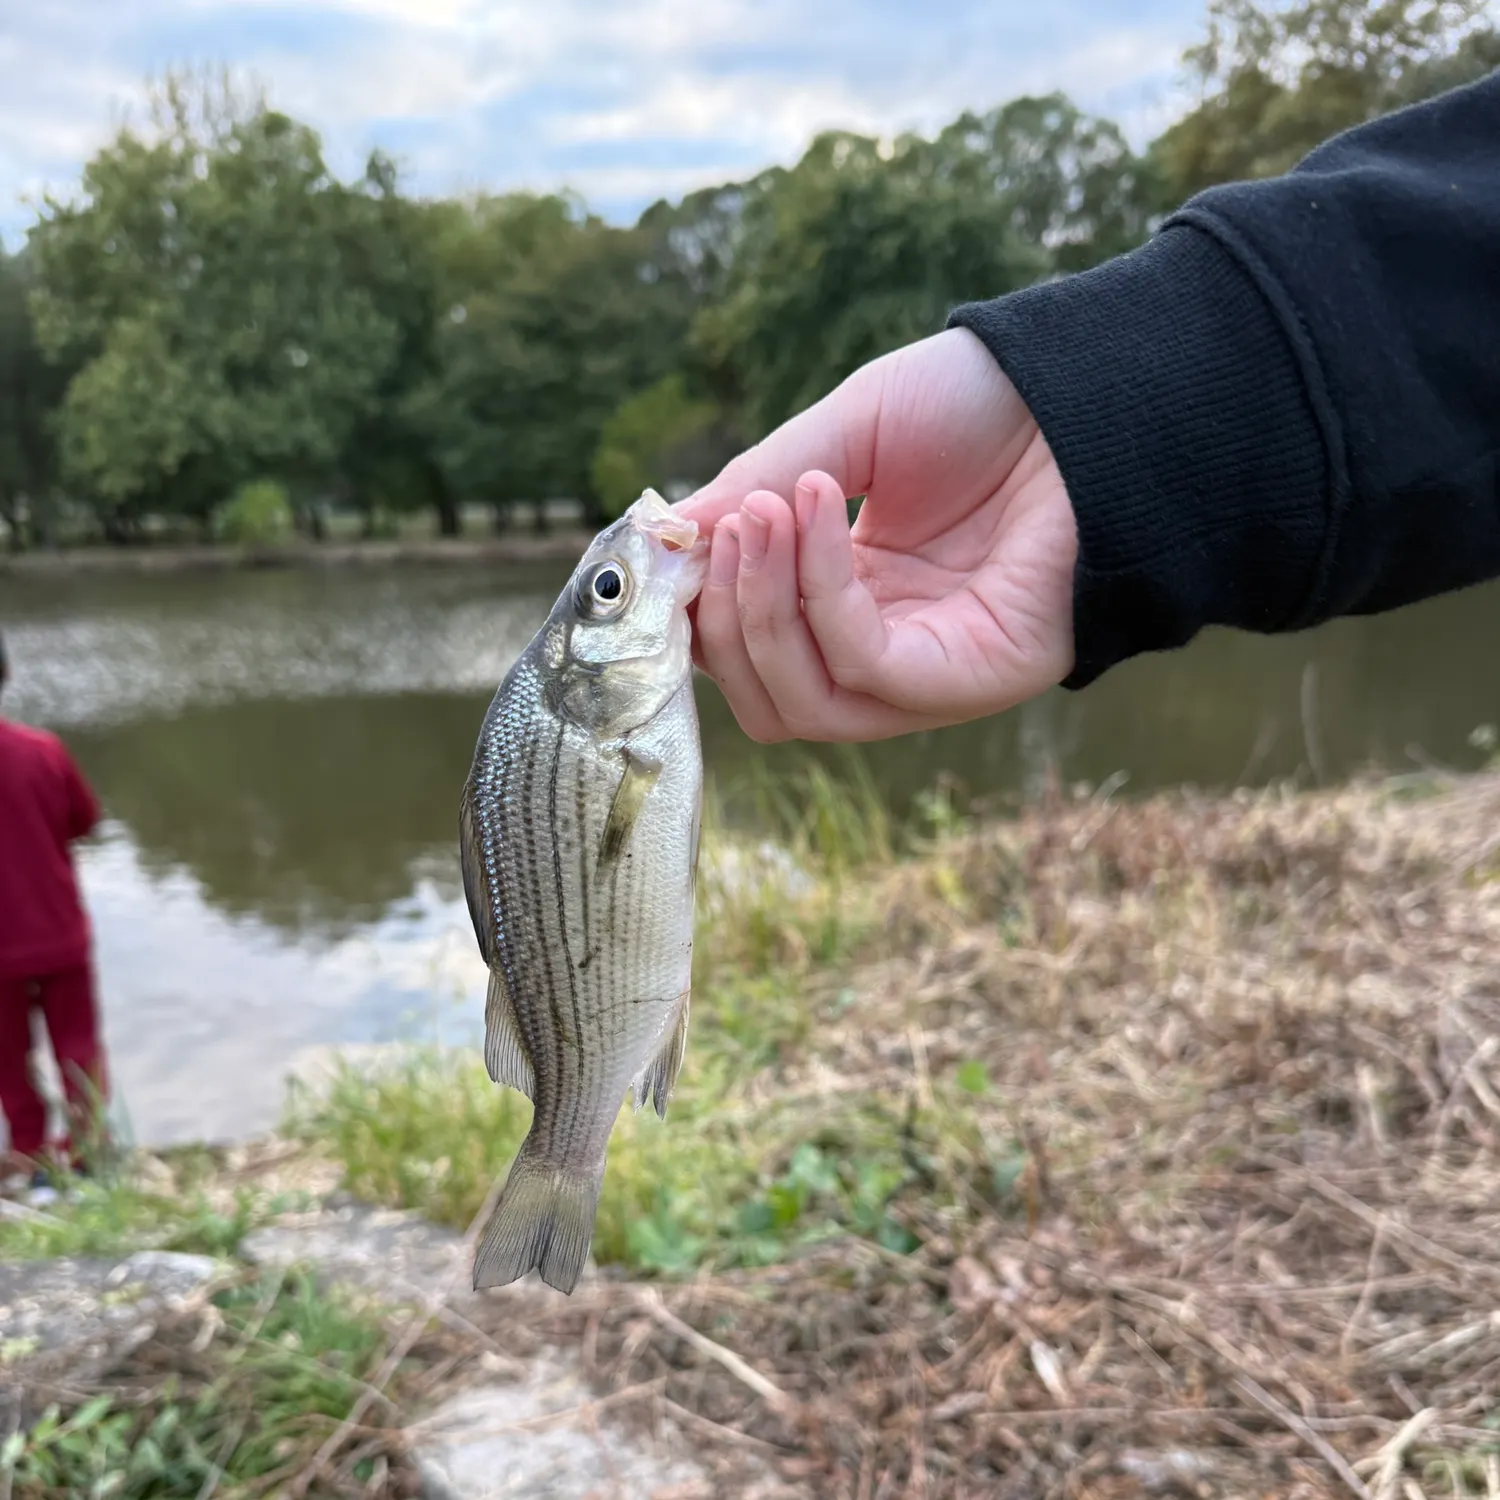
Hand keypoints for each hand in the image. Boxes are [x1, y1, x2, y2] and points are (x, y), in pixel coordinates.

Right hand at [676, 327, 1078, 742]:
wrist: (1088, 386)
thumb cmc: (978, 406)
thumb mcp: (842, 436)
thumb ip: (758, 488)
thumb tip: (670, 543)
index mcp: (851, 602)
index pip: (751, 653)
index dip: (699, 615)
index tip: (664, 551)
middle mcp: (885, 653)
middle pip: (768, 701)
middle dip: (723, 620)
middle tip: (726, 524)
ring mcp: (928, 678)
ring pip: (803, 705)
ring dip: (760, 611)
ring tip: (763, 511)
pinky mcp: (971, 681)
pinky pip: (864, 665)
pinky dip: (820, 590)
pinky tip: (816, 505)